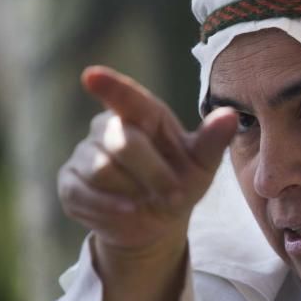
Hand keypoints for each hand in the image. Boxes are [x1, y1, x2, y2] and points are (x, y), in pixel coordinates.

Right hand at [57, 66, 236, 260]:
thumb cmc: (181, 182)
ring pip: (102, 170)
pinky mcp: (69, 183)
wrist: (157, 224)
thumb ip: (213, 141)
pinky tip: (128, 212)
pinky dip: (111, 209)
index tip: (92, 76)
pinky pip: (84, 194)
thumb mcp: (202, 165)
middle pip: (124, 143)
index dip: (110, 86)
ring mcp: (84, 154)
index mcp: (142, 115)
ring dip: (134, 192)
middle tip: (176, 194)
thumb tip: (231, 116)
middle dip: (155, 173)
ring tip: (149, 200)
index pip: (127, 97)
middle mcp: (107, 127)